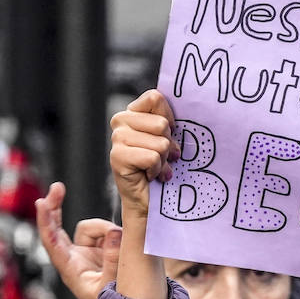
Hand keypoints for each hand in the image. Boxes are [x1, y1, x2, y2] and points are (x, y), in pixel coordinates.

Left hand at [35, 181, 121, 298]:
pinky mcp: (102, 248)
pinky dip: (113, 234)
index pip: (52, 242)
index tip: (41, 203)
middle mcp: (74, 258)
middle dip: (56, 206)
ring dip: (104, 231)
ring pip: (92, 227)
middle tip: (57, 187)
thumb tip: (112, 233)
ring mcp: (87, 252)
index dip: (45, 223)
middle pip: (58, 227)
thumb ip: (111, 260)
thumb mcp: (110, 286)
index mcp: (70, 269)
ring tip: (118, 247)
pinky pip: (107, 231)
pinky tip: (121, 244)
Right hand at [109, 89, 179, 219]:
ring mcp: (116, 139)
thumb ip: (167, 119)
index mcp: (132, 112)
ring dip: (162, 160)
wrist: (148, 201)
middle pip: (161, 123)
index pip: (155, 98)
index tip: (168, 135)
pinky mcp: (117, 157)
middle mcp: (120, 121)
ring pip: (159, 143)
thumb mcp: (167, 137)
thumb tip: (182, 107)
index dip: (169, 119)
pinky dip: (156, 170)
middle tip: (161, 157)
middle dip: (167, 145)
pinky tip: (149, 176)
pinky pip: (152, 158)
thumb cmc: (160, 166)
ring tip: (155, 168)